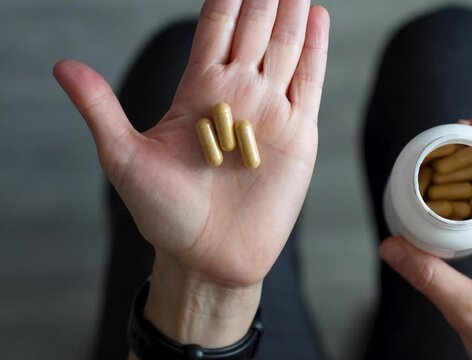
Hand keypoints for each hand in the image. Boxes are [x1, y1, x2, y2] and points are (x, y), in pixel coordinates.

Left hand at [54, 0, 328, 346]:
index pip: (215, 29)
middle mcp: (237, 94)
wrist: (209, 256)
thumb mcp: (124, 158)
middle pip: (254, 30)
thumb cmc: (164, 213)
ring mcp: (270, 111)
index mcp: (198, 91)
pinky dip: (315, 49)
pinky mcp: (298, 134)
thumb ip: (100, 108)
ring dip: (290, 13)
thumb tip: (62, 65)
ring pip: (284, 48)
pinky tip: (316, 16)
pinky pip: (309, 83)